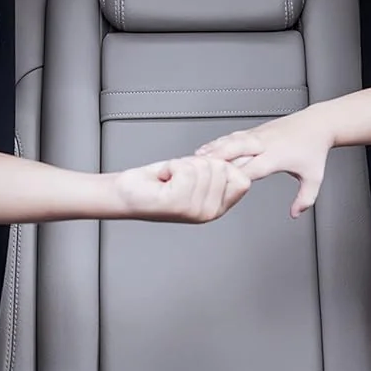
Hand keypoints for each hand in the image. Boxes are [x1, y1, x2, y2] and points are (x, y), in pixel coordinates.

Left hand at [113, 155, 251, 221]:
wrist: (128, 193)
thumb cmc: (158, 184)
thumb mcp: (198, 177)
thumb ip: (220, 172)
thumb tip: (241, 158)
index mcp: (217, 207)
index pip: (242, 180)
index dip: (224, 166)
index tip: (204, 170)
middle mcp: (208, 212)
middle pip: (221, 168)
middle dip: (198, 163)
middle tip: (181, 176)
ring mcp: (194, 209)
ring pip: (202, 166)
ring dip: (182, 165)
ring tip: (172, 178)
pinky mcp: (176, 202)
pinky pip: (185, 168)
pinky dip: (171, 166)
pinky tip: (165, 179)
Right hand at [197, 112, 332, 217]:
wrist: (318, 124)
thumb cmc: (314, 150)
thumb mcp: (314, 178)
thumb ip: (305, 198)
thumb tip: (295, 214)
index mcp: (277, 156)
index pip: (252, 167)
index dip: (235, 176)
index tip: (220, 186)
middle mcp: (265, 144)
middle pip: (236, 149)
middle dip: (217, 159)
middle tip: (198, 169)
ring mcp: (258, 136)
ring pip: (231, 141)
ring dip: (213, 149)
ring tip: (195, 159)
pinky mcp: (255, 131)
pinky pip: (233, 136)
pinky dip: (218, 142)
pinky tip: (207, 148)